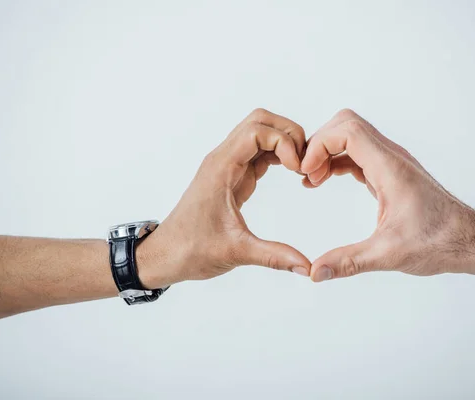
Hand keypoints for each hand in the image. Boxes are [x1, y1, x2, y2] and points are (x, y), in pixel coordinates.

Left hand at [139, 109, 310, 287]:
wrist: (166, 255)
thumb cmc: (191, 249)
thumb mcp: (236, 252)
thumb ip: (273, 256)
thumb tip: (308, 267)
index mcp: (221, 168)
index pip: (257, 131)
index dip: (284, 142)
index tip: (298, 169)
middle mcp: (223, 159)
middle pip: (260, 121)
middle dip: (288, 133)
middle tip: (305, 161)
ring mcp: (228, 166)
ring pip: (259, 133)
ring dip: (284, 142)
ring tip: (301, 167)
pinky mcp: (233, 177)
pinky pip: (258, 153)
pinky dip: (278, 155)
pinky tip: (291, 172)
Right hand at [301, 109, 474, 281]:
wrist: (469, 240)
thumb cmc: (439, 242)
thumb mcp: (389, 255)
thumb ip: (349, 262)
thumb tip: (315, 273)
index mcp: (390, 168)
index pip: (348, 131)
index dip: (320, 145)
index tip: (306, 172)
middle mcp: (391, 157)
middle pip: (346, 124)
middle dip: (319, 143)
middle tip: (305, 174)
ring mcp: (391, 163)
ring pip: (351, 135)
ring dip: (326, 151)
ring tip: (310, 180)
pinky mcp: (390, 172)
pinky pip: (356, 153)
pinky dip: (336, 161)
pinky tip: (322, 180)